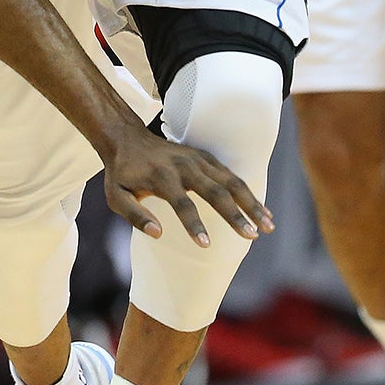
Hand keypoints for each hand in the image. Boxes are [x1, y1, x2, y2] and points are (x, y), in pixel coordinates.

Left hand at [99, 125, 271, 246]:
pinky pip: (232, 176)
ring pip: (231, 181)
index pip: (182, 203)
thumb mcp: (115, 195)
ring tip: (268, 226)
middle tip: (253, 236)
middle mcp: (185, 165)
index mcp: (162, 176)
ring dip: (251, 203)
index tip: (206, 246)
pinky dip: (248, 193)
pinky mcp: (207, 158)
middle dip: (236, 214)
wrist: (128, 138)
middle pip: (216, 191)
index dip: (194, 225)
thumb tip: (158, 234)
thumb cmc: (121, 173)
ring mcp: (198, 159)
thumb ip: (134, 215)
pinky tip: (262, 211)